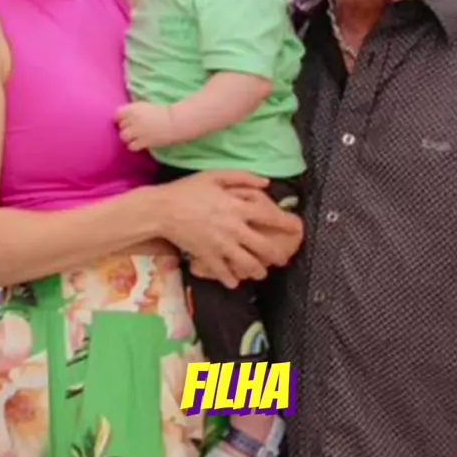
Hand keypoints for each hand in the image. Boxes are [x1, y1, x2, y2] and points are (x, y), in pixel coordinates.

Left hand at [115, 102, 174, 150]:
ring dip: (128, 138)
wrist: (176, 122)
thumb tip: (125, 116)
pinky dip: (134, 146)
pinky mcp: (142, 142)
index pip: (117, 114)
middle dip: (126, 128)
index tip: (125, 121)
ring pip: (123, 137)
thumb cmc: (164, 112)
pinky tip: (140, 143)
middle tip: (134, 129)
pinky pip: (131, 146)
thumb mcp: (145, 106)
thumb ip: (134, 110)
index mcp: (133, 108)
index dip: (120, 119)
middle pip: (121, 126)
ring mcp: (136, 131)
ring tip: (135, 138)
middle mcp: (132, 119)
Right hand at [158, 171, 303, 288]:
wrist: (161, 210)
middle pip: (263, 246)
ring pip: (248, 264)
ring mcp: (221, 245)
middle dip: (277, 255)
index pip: (268, 216)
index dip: (285, 223)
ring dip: (258, 270)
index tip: (296, 228)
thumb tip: (267, 183)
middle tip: (283, 258)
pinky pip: (224, 273)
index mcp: (237, 206)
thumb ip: (242, 177)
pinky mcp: (207, 257)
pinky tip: (235, 281)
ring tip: (261, 271)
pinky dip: (232, 279)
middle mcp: (233, 228)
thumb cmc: (188, 190)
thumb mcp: (215, 175)